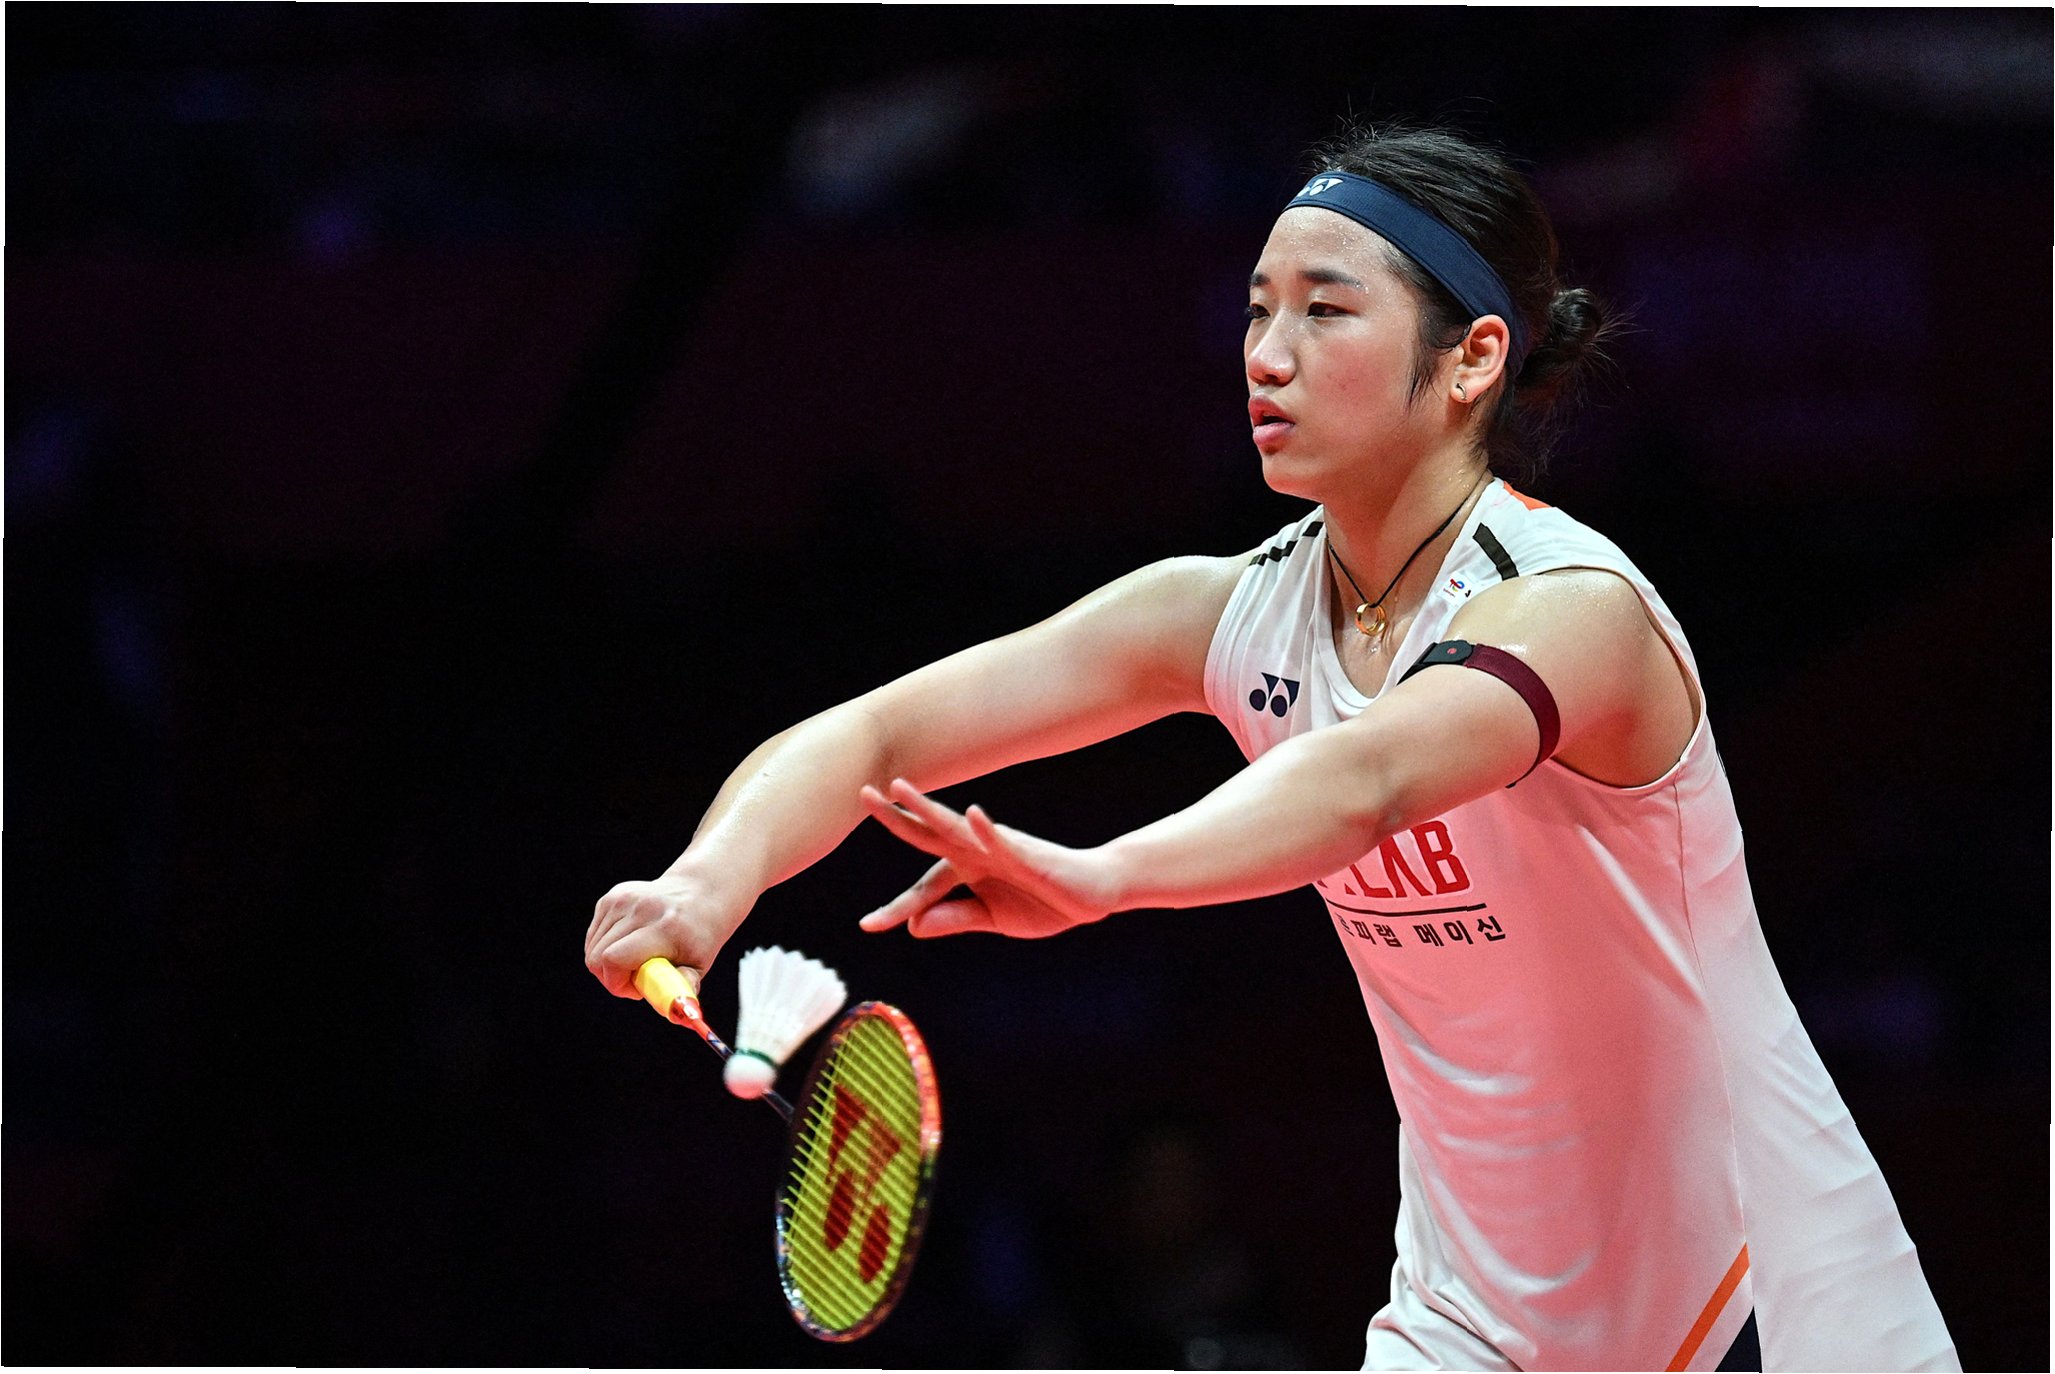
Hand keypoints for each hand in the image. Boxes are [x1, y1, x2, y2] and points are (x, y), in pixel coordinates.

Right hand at [584, 869, 747, 998]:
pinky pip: (594, 936)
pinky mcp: (613, 896)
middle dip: (612, 978)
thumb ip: (685, 988)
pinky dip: (605, 947)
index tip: (636, 990)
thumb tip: (683, 1014)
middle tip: (637, 978)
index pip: (615, 959)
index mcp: (664, 927)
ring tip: (636, 960)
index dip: (617, 983)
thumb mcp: (700, 965)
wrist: (700, 893)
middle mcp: (641, 908)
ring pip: (593, 948)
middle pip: (598, 956)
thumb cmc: (700, 936)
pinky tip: (629, 944)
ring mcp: (624, 898)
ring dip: (608, 964)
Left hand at [857, 779, 1117, 938]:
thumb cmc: (1044, 900)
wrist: (1093, 893)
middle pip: (929, 834)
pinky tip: (970, 814)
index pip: (923, 886)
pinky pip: (1003, 840)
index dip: (897, 906)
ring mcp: (999, 848)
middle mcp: (975, 850)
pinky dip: (986, 828)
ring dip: (929, 807)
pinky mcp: (1027, 854)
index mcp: (965, 868)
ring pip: (958, 827)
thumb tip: (913, 925)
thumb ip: (955, 917)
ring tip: (901, 787)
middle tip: (863, 795)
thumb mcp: (992, 919)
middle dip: (896, 817)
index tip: (868, 925)